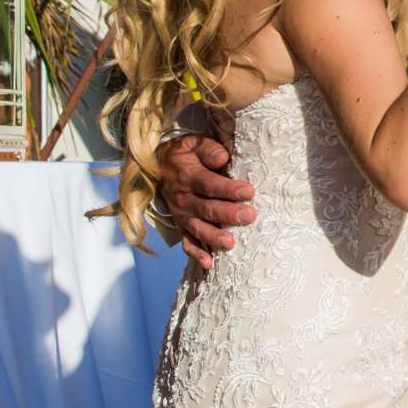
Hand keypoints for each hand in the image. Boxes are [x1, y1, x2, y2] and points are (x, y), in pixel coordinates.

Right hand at [155, 134, 256, 269]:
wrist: (158, 168)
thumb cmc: (185, 154)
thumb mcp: (192, 143)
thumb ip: (207, 148)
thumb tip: (223, 158)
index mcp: (188, 176)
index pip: (209, 183)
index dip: (228, 188)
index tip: (248, 191)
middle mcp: (184, 198)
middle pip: (206, 208)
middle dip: (228, 214)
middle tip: (249, 216)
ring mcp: (182, 215)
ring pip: (198, 229)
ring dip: (214, 237)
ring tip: (230, 244)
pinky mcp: (182, 227)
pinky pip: (187, 243)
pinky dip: (196, 254)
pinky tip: (209, 264)